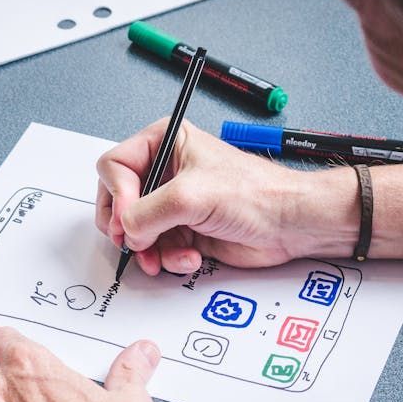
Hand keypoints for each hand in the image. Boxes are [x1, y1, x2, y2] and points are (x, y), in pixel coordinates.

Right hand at [96, 118, 360, 275]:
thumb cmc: (255, 194)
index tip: (129, 219)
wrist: (288, 225)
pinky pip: (157, 249)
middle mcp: (165, 171)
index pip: (114, 166)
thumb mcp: (190, 196)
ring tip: (164, 256)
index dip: (118, 195)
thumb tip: (125, 231)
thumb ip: (147, 213)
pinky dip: (169, 258)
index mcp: (165, 143)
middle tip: (134, 242)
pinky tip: (190, 257)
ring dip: (149, 250)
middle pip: (119, 201)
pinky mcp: (183, 231)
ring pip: (135, 231)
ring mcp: (173, 203)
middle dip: (127, 227)